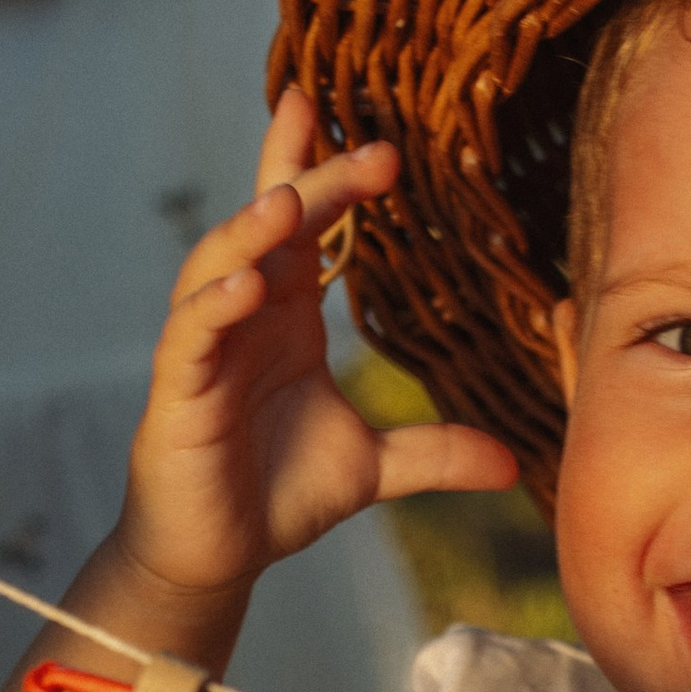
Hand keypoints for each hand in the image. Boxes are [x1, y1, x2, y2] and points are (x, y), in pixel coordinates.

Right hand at [117, 88, 517, 626]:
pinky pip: (192, 333)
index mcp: (288, 316)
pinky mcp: (178, 390)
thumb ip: (436, 453)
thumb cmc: (277, 495)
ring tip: (288, 201)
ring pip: (218, 265)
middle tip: (369, 151)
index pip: (306, 227)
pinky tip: (246, 284)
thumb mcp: (373, 467)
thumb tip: (512, 464)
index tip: (376, 134)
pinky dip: (214, 304)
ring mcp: (207, 348)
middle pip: (271, 226)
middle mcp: (245, 317)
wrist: (216, 557)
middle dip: (312, 180)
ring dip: (250, 230)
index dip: (326, 171)